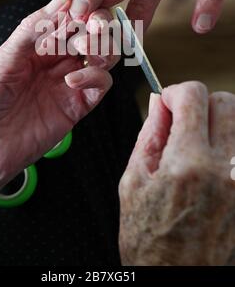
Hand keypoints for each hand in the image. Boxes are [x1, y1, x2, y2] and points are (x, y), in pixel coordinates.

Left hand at [0, 0, 124, 221]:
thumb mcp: (2, 57)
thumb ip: (33, 29)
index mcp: (39, 43)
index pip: (72, 16)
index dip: (92, 2)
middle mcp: (58, 59)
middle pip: (93, 34)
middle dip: (100, 23)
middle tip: (96, 23)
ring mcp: (69, 81)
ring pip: (103, 56)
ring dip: (102, 47)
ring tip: (86, 48)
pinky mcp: (77, 106)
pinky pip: (100, 85)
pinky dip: (95, 76)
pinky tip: (74, 79)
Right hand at [119, 82, 234, 265]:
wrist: (177, 279)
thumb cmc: (151, 242)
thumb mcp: (134, 183)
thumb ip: (149, 135)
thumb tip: (157, 103)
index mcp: (188, 164)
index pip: (193, 95)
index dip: (174, 92)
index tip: (166, 103)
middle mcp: (224, 168)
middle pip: (225, 101)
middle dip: (199, 102)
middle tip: (182, 120)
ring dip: (217, 121)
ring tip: (197, 141)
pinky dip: (227, 143)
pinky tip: (210, 158)